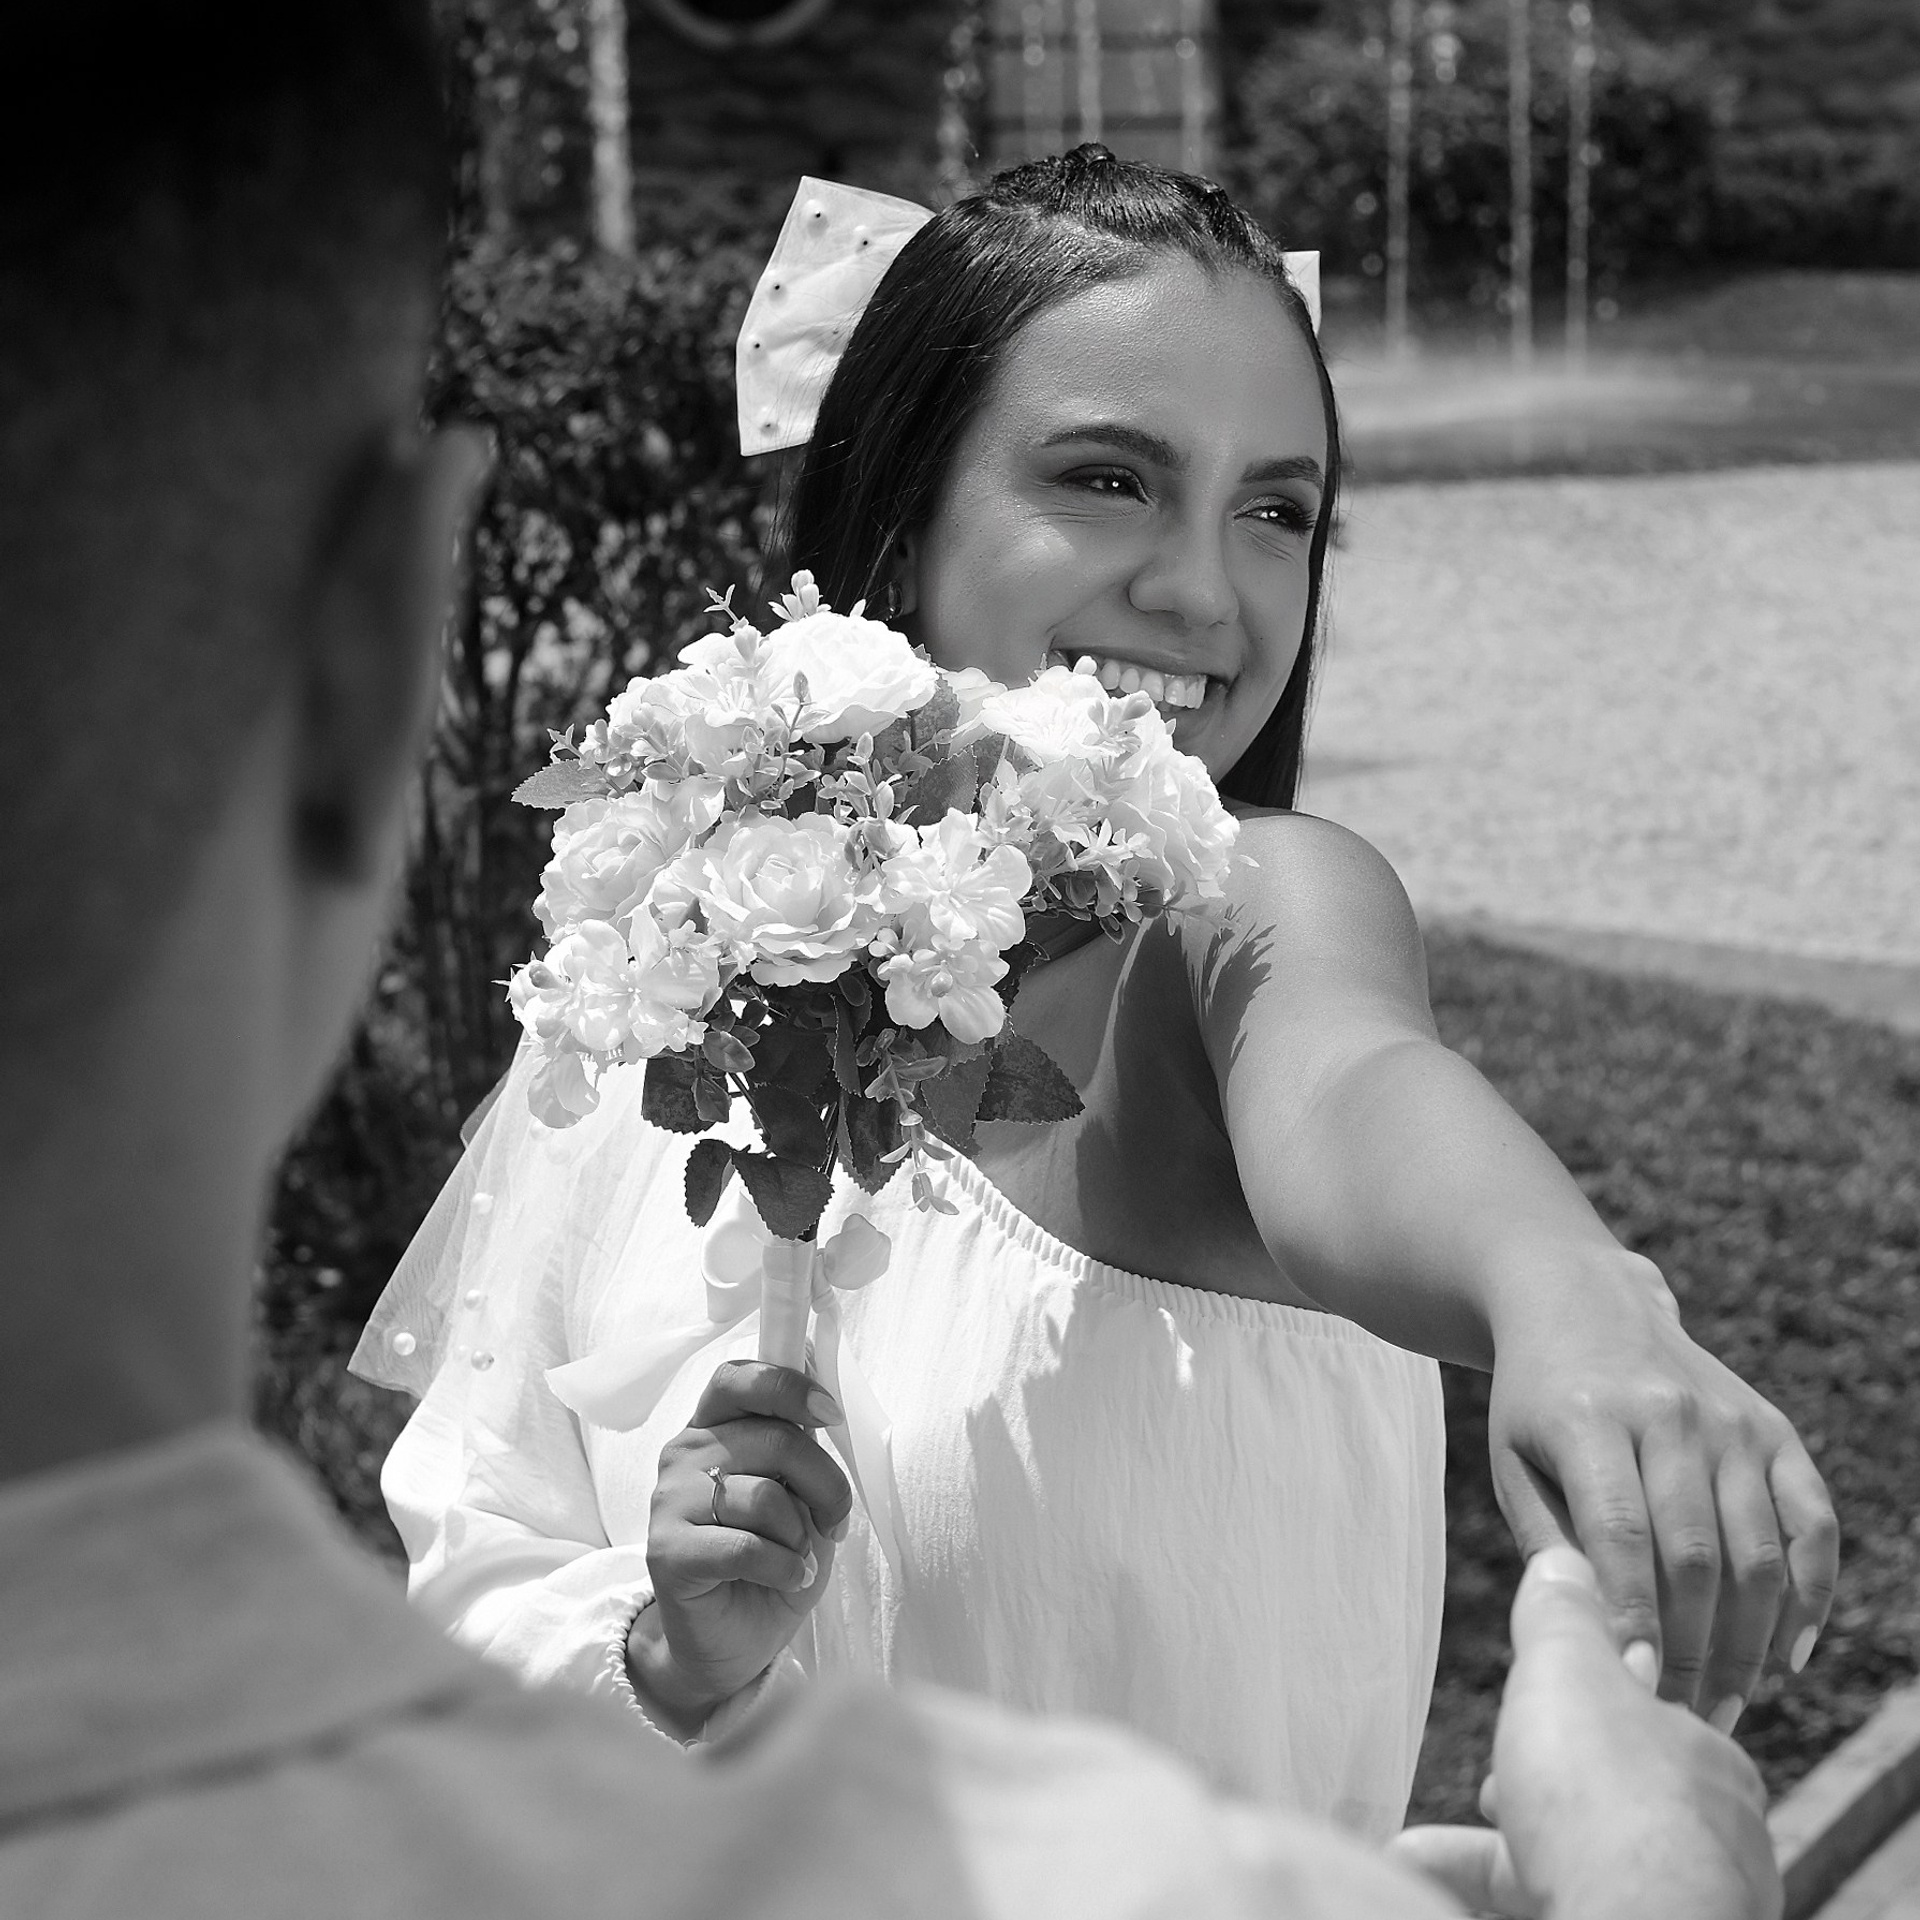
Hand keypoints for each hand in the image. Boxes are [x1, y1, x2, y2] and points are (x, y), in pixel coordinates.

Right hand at [632, 1360, 852, 1735]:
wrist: (730, 1641)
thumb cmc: (771, 1559)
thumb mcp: (800, 1496)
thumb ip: (802, 1449)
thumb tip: (825, 1402)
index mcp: (715, 1427)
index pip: (739, 1378)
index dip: (788, 1386)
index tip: (830, 1413)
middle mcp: (685, 1452)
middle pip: (775, 1439)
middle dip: (825, 1483)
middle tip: (835, 1520)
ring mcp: (670, 1500)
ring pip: (764, 1495)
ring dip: (799, 1534)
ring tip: (797, 1556)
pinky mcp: (667, 1551)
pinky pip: (746, 1546)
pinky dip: (784, 1566)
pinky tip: (788, 1577)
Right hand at [1390, 1547, 1780, 1919]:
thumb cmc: (1608, 1802)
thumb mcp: (1568, 1674)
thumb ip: (1562, 1616)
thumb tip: (1564, 1555)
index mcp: (1709, 1764)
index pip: (1640, 1727)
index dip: (1570, 1719)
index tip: (1520, 1724)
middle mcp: (1714, 1846)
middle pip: (1608, 1805)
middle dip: (1531, 1796)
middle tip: (1484, 1792)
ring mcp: (1685, 1911)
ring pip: (1582, 1869)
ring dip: (1493, 1857)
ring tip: (1416, 1852)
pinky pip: (1558, 1911)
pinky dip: (1485, 1896)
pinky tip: (1416, 1875)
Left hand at [1488, 1249, 1836, 1727]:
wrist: (1582, 1303)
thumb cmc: (1536, 1403)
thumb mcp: (1514, 1461)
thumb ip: (1549, 1543)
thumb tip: (1589, 1640)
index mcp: (1589, 1417)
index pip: (1620, 1534)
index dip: (1632, 1615)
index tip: (1634, 1686)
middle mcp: (1668, 1413)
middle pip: (1696, 1554)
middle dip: (1692, 1648)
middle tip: (1680, 1717)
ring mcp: (1730, 1420)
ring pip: (1758, 1550)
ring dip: (1750, 1641)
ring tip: (1727, 1702)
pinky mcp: (1774, 1429)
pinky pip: (1811, 1521)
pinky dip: (1811, 1593)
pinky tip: (1789, 1652)